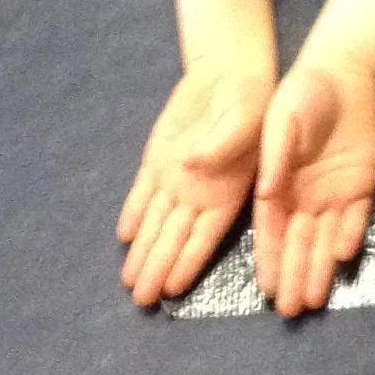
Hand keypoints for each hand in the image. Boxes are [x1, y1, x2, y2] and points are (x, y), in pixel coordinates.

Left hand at [117, 60, 272, 306]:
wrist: (228, 73)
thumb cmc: (249, 100)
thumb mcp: (244, 119)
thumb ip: (221, 145)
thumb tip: (192, 164)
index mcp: (228, 192)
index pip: (205, 237)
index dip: (189, 262)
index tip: (173, 288)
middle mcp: (199, 193)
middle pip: (175, 238)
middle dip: (157, 268)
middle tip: (141, 300)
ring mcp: (176, 178)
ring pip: (156, 222)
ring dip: (143, 250)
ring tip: (130, 282)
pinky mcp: (158, 158)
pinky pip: (144, 191)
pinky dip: (134, 212)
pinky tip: (124, 235)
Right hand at [253, 55, 374, 317]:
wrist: (342, 76)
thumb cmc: (302, 95)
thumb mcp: (282, 120)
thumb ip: (275, 157)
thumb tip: (265, 194)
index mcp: (278, 185)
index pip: (272, 231)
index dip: (270, 259)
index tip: (267, 288)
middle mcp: (304, 197)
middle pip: (299, 244)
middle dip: (295, 275)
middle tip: (291, 310)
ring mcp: (334, 194)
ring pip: (326, 239)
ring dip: (320, 268)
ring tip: (314, 300)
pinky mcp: (362, 186)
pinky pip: (356, 217)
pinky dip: (351, 235)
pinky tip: (343, 257)